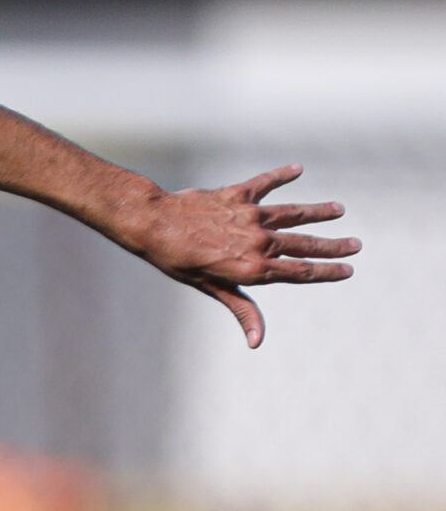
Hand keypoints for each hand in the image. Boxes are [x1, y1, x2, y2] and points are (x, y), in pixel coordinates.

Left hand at [122, 165, 357, 347]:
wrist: (154, 224)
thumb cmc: (178, 261)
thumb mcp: (210, 289)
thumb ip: (241, 309)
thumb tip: (257, 341)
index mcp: (253, 267)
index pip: (300, 272)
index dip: (327, 272)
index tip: (348, 270)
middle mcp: (258, 241)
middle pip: (305, 244)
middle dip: (333, 245)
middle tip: (357, 244)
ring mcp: (250, 216)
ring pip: (293, 213)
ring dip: (317, 212)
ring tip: (338, 210)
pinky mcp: (238, 195)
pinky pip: (265, 183)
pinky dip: (281, 176)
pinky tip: (297, 169)